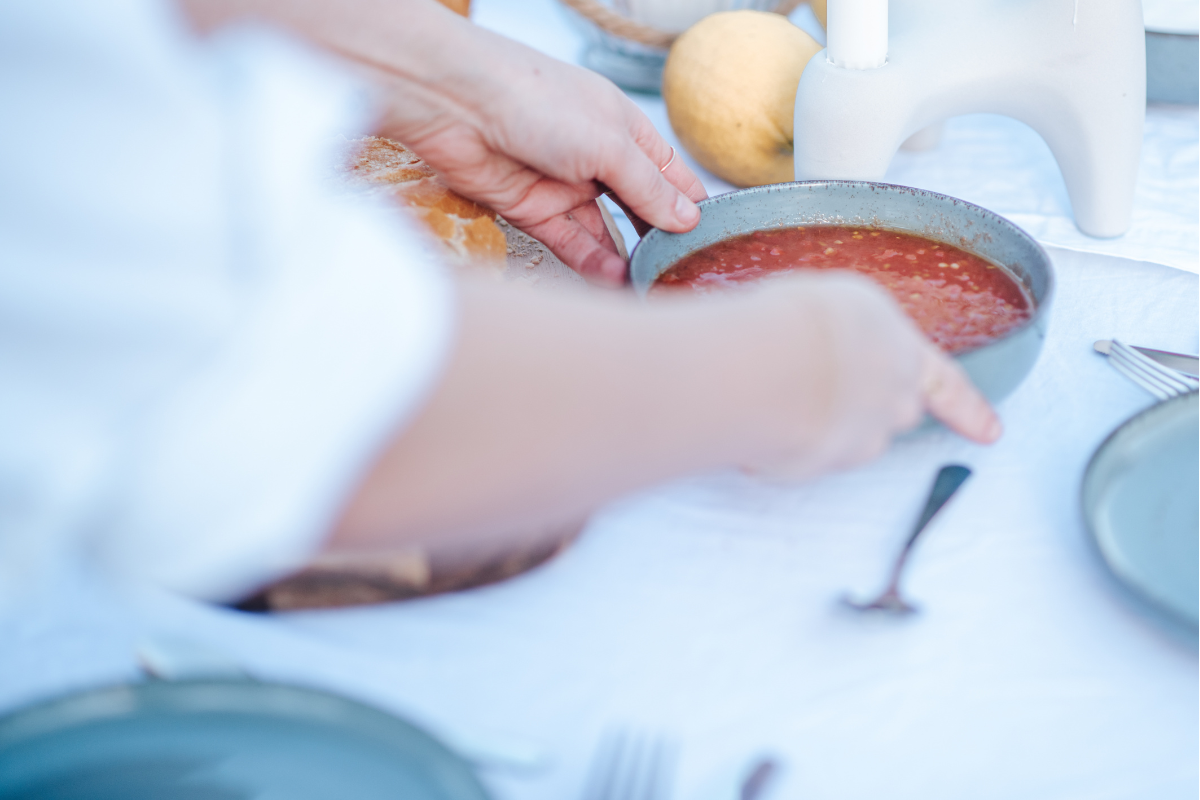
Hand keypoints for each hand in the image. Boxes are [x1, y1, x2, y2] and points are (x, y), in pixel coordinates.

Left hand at [177, 0, 706, 284]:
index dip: (690, 206)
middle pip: (637, 207)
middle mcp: (596, 156)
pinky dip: (592, 263)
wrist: (452, 101)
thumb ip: (648, 186)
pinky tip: (616, 283)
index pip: (668, 174)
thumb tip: (687, 220)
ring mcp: (563, 184)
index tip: (714, 243)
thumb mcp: (609, 143)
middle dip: (658, 240)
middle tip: (683, 277)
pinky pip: (570, 242)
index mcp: (623, 128)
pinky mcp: (530, 209)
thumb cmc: (536, 99)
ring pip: (604, 231)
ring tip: (652, 289)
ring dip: (627, 258)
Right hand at [749, 273, 1000, 479]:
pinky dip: (786, 444)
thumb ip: (848, 330)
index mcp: (904, 352)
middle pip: (892, 415)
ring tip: (776, 397)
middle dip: (865, 407)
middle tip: (823, 386)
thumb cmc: (803, 318)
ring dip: (821, 426)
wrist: (772, 361)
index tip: (990, 432)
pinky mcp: (823, 466)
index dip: (969, 410)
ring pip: (847, 440)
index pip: (946, 386)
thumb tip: (827, 338)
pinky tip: (760, 419)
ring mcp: (860, 439)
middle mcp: (893, 401)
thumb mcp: (837, 304)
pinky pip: (804, 456)